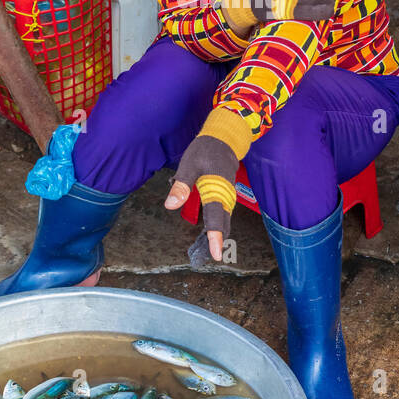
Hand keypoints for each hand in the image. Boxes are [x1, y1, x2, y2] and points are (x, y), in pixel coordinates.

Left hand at [165, 132, 238, 262]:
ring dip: (218, 235)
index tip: (215, 254)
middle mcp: (226, 195)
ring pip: (224, 220)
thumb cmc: (205, 150)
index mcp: (217, 188)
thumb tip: (170, 206)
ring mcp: (227, 196)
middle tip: (210, 259)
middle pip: (223, 223)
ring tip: (208, 252)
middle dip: (217, 242)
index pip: (216, 216)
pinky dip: (218, 226)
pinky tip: (210, 234)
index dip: (215, 236)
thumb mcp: (189, 164)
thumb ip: (181, 185)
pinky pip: (222, 214)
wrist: (224, 139)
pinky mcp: (225, 196)